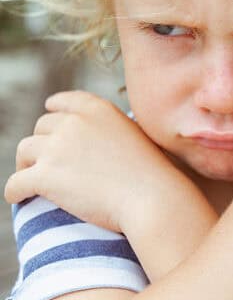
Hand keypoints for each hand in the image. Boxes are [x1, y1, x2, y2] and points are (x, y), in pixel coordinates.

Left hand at [4, 90, 184, 234]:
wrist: (151, 196)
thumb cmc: (150, 173)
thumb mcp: (133, 135)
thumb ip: (108, 129)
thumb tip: (90, 141)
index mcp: (98, 109)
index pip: (63, 101)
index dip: (53, 112)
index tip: (52, 124)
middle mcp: (74, 122)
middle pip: (41, 127)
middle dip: (42, 143)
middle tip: (48, 163)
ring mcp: (57, 148)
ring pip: (24, 151)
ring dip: (27, 165)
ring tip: (33, 180)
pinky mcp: (44, 176)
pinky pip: (15, 183)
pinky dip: (14, 191)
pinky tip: (19, 198)